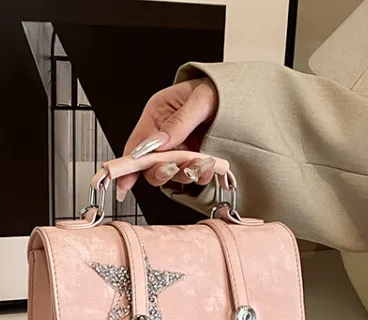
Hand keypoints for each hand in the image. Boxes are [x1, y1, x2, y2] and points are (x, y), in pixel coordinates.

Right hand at [117, 78, 218, 200]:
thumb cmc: (217, 89)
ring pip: (173, 173)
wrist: (243, 96)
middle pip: (151, 165)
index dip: (128, 165)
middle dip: (161, 171)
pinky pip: (193, 175)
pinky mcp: (196, 160)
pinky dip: (199, 176)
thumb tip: (159, 143)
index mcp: (157, 115)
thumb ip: (179, 122)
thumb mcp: (199, 99)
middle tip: (173, 168)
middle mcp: (166, 136)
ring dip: (184, 173)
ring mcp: (181, 150)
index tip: (125, 182)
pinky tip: (208, 167)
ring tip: (199, 164)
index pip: (137, 145)